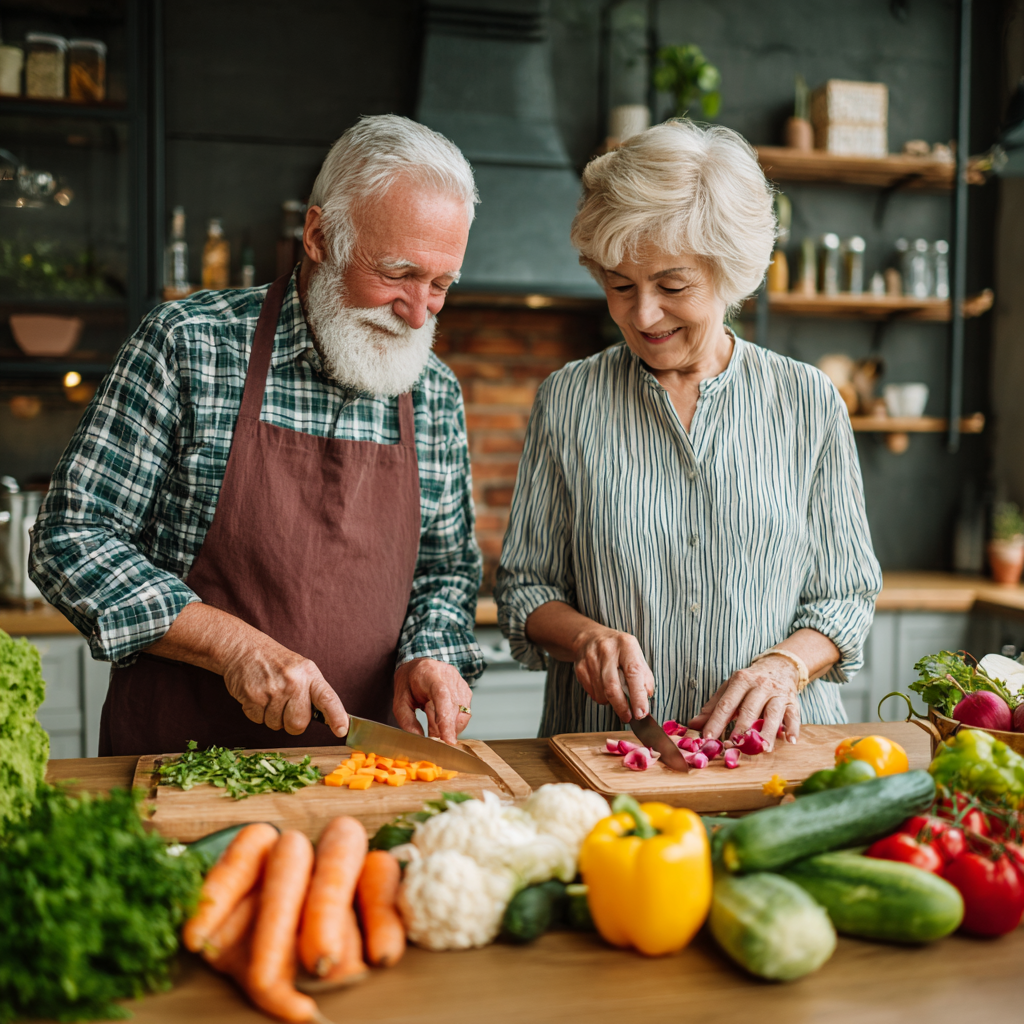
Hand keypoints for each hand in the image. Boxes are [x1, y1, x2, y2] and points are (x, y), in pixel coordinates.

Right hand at [221, 634, 348, 737]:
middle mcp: (293, 681)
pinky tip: (257, 696)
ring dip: (272, 717)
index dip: (336, 716)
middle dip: (292, 723)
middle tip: (285, 708)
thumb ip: (312, 691)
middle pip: (299, 723)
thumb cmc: (275, 662)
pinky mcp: (253, 696)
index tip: (341, 730)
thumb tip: (327, 719)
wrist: (243, 648)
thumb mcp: (300, 669)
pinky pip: (258, 720)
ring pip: (276, 725)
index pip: (327, 698)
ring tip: (269, 696)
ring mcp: (272, 689)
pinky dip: (256, 713)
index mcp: (309, 674)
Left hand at [393, 658, 473, 744]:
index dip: (445, 717)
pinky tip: (443, 723)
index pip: (442, 695)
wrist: (419, 666)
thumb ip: (406, 720)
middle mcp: (448, 676)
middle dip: (446, 729)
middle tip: (434, 741)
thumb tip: (419, 738)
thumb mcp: (399, 701)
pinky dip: (455, 723)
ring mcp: (460, 682)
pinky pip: (465, 713)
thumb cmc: (408, 683)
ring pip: (462, 713)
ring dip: (451, 727)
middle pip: (453, 707)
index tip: (447, 738)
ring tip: (436, 729)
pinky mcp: (466, 690)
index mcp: (429, 674)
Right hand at [571, 625, 653, 722]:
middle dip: (621, 707)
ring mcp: (591, 659)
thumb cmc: (619, 650)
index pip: (633, 673)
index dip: (638, 696)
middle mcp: (607, 650)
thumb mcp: (636, 656)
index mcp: (626, 645)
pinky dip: (601, 697)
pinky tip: (604, 688)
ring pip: (601, 693)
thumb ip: (644, 676)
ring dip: (611, 702)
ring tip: (617, 696)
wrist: (590, 637)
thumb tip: (646, 698)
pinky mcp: (580, 668)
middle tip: (628, 717)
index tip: (641, 712)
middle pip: (612, 687)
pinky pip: (592, 693)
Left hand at [688, 654, 799, 748]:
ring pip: (772, 714)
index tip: (708, 737)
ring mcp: (777, 694)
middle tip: (734, 746)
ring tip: (762, 748)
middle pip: (749, 710)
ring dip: (767, 732)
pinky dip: (792, 729)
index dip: (717, 721)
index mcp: (741, 680)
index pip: (726, 704)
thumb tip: (693, 724)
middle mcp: (760, 686)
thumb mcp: (730, 688)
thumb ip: (713, 707)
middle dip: (741, 729)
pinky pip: (793, 716)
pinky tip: (789, 741)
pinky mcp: (792, 702)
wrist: (779, 666)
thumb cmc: (749, 683)